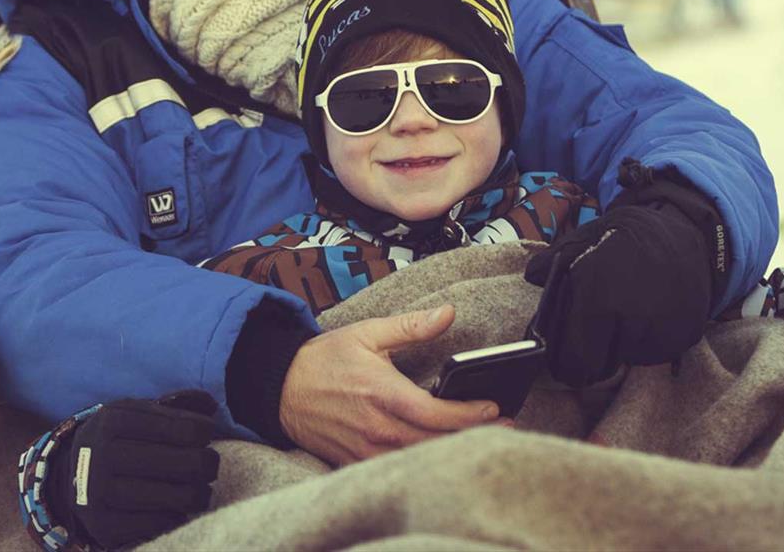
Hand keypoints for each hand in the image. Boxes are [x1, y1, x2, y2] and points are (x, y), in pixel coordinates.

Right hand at [52, 391, 219, 550]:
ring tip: (200, 489)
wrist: (72, 474)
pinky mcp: (103, 524)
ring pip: (177, 496)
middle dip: (207, 464)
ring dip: (199, 494)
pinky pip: (159, 524)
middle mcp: (103, 453)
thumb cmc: (119, 439)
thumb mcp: (138, 412)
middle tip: (208, 465)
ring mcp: (100, 491)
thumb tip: (211, 405)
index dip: (204, 432)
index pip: (184, 429)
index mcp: (114, 419)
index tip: (205, 436)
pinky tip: (178, 508)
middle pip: (185, 463)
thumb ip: (176, 406)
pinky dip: (176, 516)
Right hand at [279, 305, 499, 465]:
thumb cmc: (323, 360)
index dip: (470, 414)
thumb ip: (411, 326)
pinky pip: (396, 470)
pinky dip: (421, 464)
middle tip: (504, 428)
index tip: (495, 408)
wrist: (279, 387)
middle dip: (472, 436)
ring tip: (479, 441)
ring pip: (419, 460)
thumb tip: (447, 314)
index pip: (436, 413)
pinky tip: (440, 455)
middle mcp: (376, 426)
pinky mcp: (355, 462)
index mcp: (382, 392)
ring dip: (450, 453)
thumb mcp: (367, 333)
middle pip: (435, 442)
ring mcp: (365, 449)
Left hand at [523, 202, 713, 385]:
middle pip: (599, 368)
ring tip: (625, 315)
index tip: (563, 361)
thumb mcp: (584, 240)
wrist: (684, 233)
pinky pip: (654, 353)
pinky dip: (646, 342)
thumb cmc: (626, 238)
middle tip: (593, 337)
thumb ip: (552, 262)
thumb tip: (531, 277)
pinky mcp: (683, 338)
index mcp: (597, 301)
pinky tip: (648, 315)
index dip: (565, 364)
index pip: (574, 362)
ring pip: (627, 359)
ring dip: (620, 347)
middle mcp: (629, 322)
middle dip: (591, 358)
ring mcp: (659, 332)